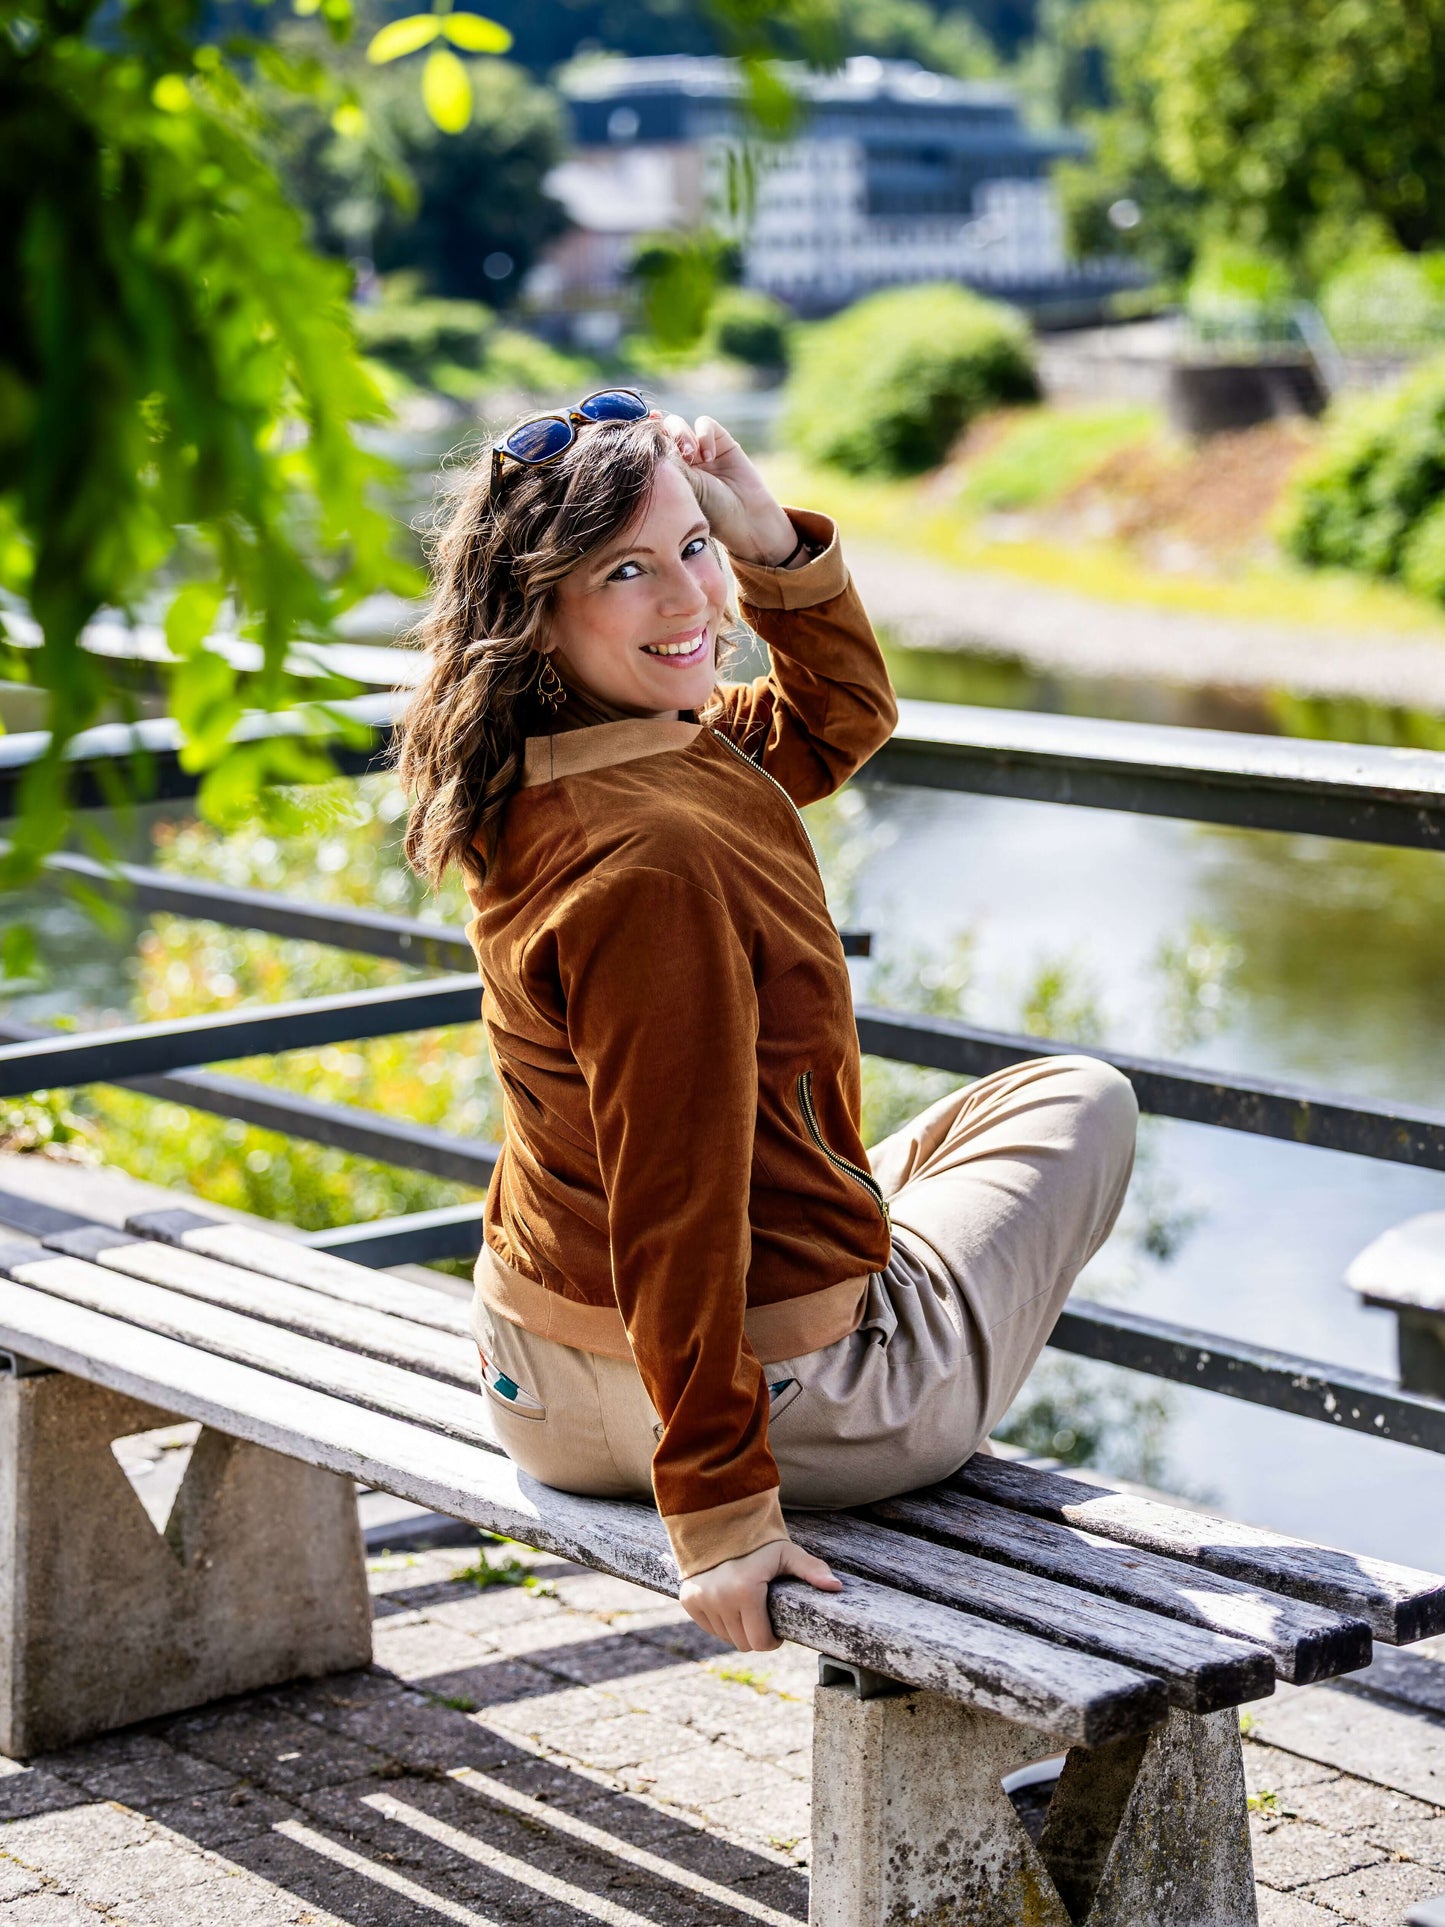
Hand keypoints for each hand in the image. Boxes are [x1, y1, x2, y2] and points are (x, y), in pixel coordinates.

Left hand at [657, 411, 799, 567]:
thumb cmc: (711, 509)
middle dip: (668, 436)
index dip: (645, 435)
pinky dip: (704, 436)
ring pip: (679, 424)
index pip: (651, 446)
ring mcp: (699, 448)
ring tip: (693, 456)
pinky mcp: (720, 440)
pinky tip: (710, 457)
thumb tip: (651, 437)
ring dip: (683, 435)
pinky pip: (704, 424)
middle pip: (663, 430)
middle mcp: (681, 458)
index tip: (640, 433)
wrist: (745, 515)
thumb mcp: (682, 486)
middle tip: (681, 455)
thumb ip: (668, 460)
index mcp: (667, 471)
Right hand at [679, 1537, 841, 1651]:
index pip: (760, 1641)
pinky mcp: (689, 1600)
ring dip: (738, 1629)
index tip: (776, 1630)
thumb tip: (836, 1587)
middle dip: (756, 1635)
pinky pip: (710, 1627)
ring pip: (726, 1637)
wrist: (719, 1522)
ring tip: (747, 1609)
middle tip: (763, 1617)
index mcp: (746, 1591)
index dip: (772, 1640)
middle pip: (743, 1643)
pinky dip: (721, 1622)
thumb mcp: (787, 1553)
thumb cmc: (758, 1541)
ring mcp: (702, 1600)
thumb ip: (811, 1570)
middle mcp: (720, 1599)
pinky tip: (729, 1604)